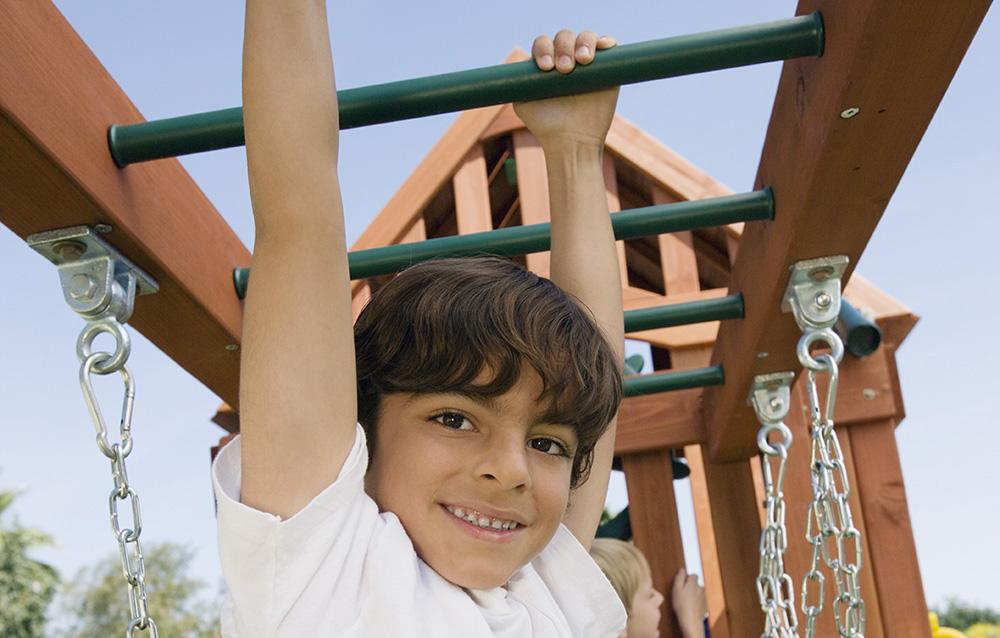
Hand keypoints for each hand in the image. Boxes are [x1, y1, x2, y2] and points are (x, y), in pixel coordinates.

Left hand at [513, 30, 618, 148]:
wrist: (572, 142)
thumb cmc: (545, 125)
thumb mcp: (523, 104)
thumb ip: (518, 83)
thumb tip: (521, 66)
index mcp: (546, 64)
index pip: (543, 44)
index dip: (544, 49)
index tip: (546, 68)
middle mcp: (566, 59)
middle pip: (564, 37)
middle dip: (563, 48)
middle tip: (566, 69)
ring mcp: (588, 62)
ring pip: (586, 37)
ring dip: (584, 42)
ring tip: (583, 61)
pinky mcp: (608, 68)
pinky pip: (608, 45)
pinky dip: (606, 41)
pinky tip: (605, 46)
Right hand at [671, 569, 707, 635]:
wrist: (691, 620)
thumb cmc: (682, 606)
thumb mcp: (676, 589)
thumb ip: (679, 578)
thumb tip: (682, 570)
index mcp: (693, 583)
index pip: (693, 575)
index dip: (687, 577)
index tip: (682, 582)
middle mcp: (700, 588)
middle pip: (696, 583)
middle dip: (690, 586)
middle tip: (682, 593)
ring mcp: (704, 597)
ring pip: (698, 592)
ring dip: (694, 594)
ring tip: (686, 601)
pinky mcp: (705, 605)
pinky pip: (700, 600)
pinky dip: (696, 602)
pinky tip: (690, 606)